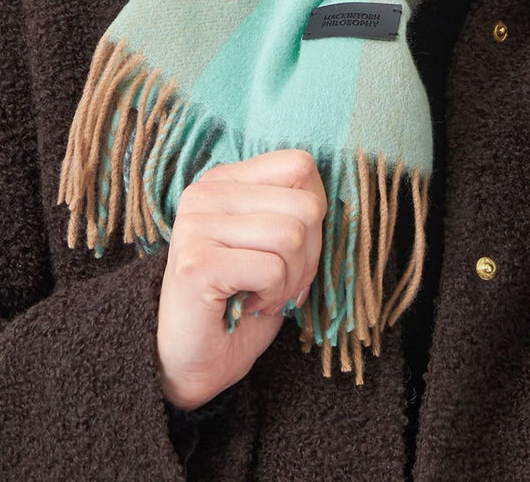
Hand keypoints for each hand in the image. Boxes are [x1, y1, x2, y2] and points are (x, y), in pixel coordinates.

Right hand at [156, 148, 327, 411]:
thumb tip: (334, 203)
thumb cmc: (243, 301)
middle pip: (305, 205)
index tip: (294, 251)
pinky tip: (249, 306)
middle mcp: (205, 193)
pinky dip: (274, 296)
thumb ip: (296, 212)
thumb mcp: (276, 244)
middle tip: (280, 282)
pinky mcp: (196, 264)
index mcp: (226, 179)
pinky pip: (272, 269)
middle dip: (309, 255)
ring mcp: (195, 225)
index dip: (315, 215)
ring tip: (264, 293)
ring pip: (292, 235)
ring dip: (291, 279)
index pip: (300, 166)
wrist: (195, 363)